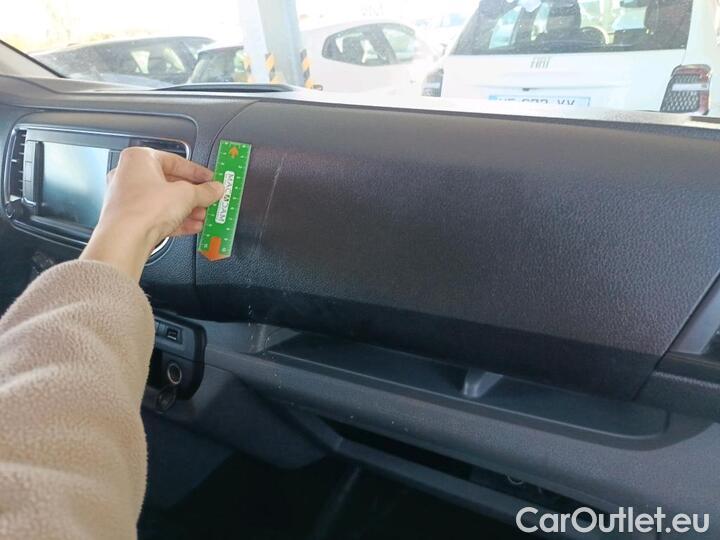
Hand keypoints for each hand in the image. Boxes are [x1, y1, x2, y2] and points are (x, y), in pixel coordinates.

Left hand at [80, 147, 223, 281]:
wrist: (125, 240)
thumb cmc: (143, 209)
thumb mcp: (186, 195)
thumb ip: (205, 191)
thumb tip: (215, 189)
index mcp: (138, 159)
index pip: (175, 161)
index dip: (197, 171)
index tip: (210, 179)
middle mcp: (129, 176)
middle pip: (170, 182)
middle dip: (194, 194)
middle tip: (209, 198)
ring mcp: (128, 199)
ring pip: (165, 201)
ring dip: (188, 209)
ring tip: (204, 215)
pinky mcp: (131, 220)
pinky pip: (158, 216)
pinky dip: (176, 220)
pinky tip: (193, 226)